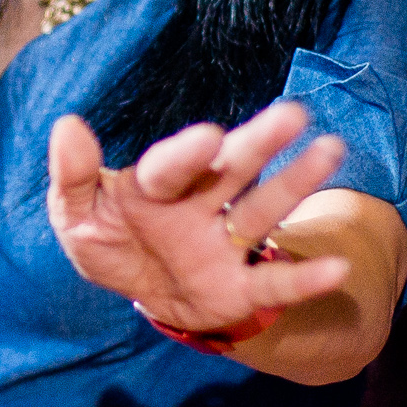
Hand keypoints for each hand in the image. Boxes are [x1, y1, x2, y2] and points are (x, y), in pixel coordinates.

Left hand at [45, 101, 351, 344]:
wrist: (143, 293)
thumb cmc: (110, 239)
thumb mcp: (77, 215)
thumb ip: (73, 176)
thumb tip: (68, 124)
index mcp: (158, 185)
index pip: (172, 167)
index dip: (188, 154)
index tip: (210, 138)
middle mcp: (200, 204)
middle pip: (232, 170)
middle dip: (259, 143)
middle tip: (293, 114)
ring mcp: (224, 244)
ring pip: (262, 211)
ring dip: (296, 183)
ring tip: (332, 149)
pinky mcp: (241, 287)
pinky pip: (275, 283)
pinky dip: (305, 278)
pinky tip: (337, 269)